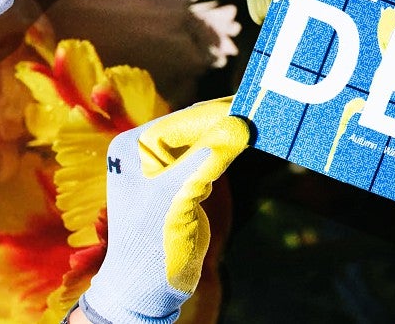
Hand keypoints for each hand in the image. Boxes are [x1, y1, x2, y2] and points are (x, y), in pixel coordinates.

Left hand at [77, 98, 249, 323]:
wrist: (145, 291)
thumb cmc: (152, 246)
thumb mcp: (178, 198)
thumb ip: (206, 158)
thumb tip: (239, 123)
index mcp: (132, 148)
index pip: (180, 121)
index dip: (216, 113)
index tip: (250, 104)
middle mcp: (144, 151)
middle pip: (191, 127)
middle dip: (224, 120)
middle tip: (262, 107)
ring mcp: (161, 167)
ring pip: (202, 140)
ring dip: (228, 133)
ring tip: (260, 119)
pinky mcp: (180, 183)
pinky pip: (206, 158)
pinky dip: (226, 151)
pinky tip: (246, 140)